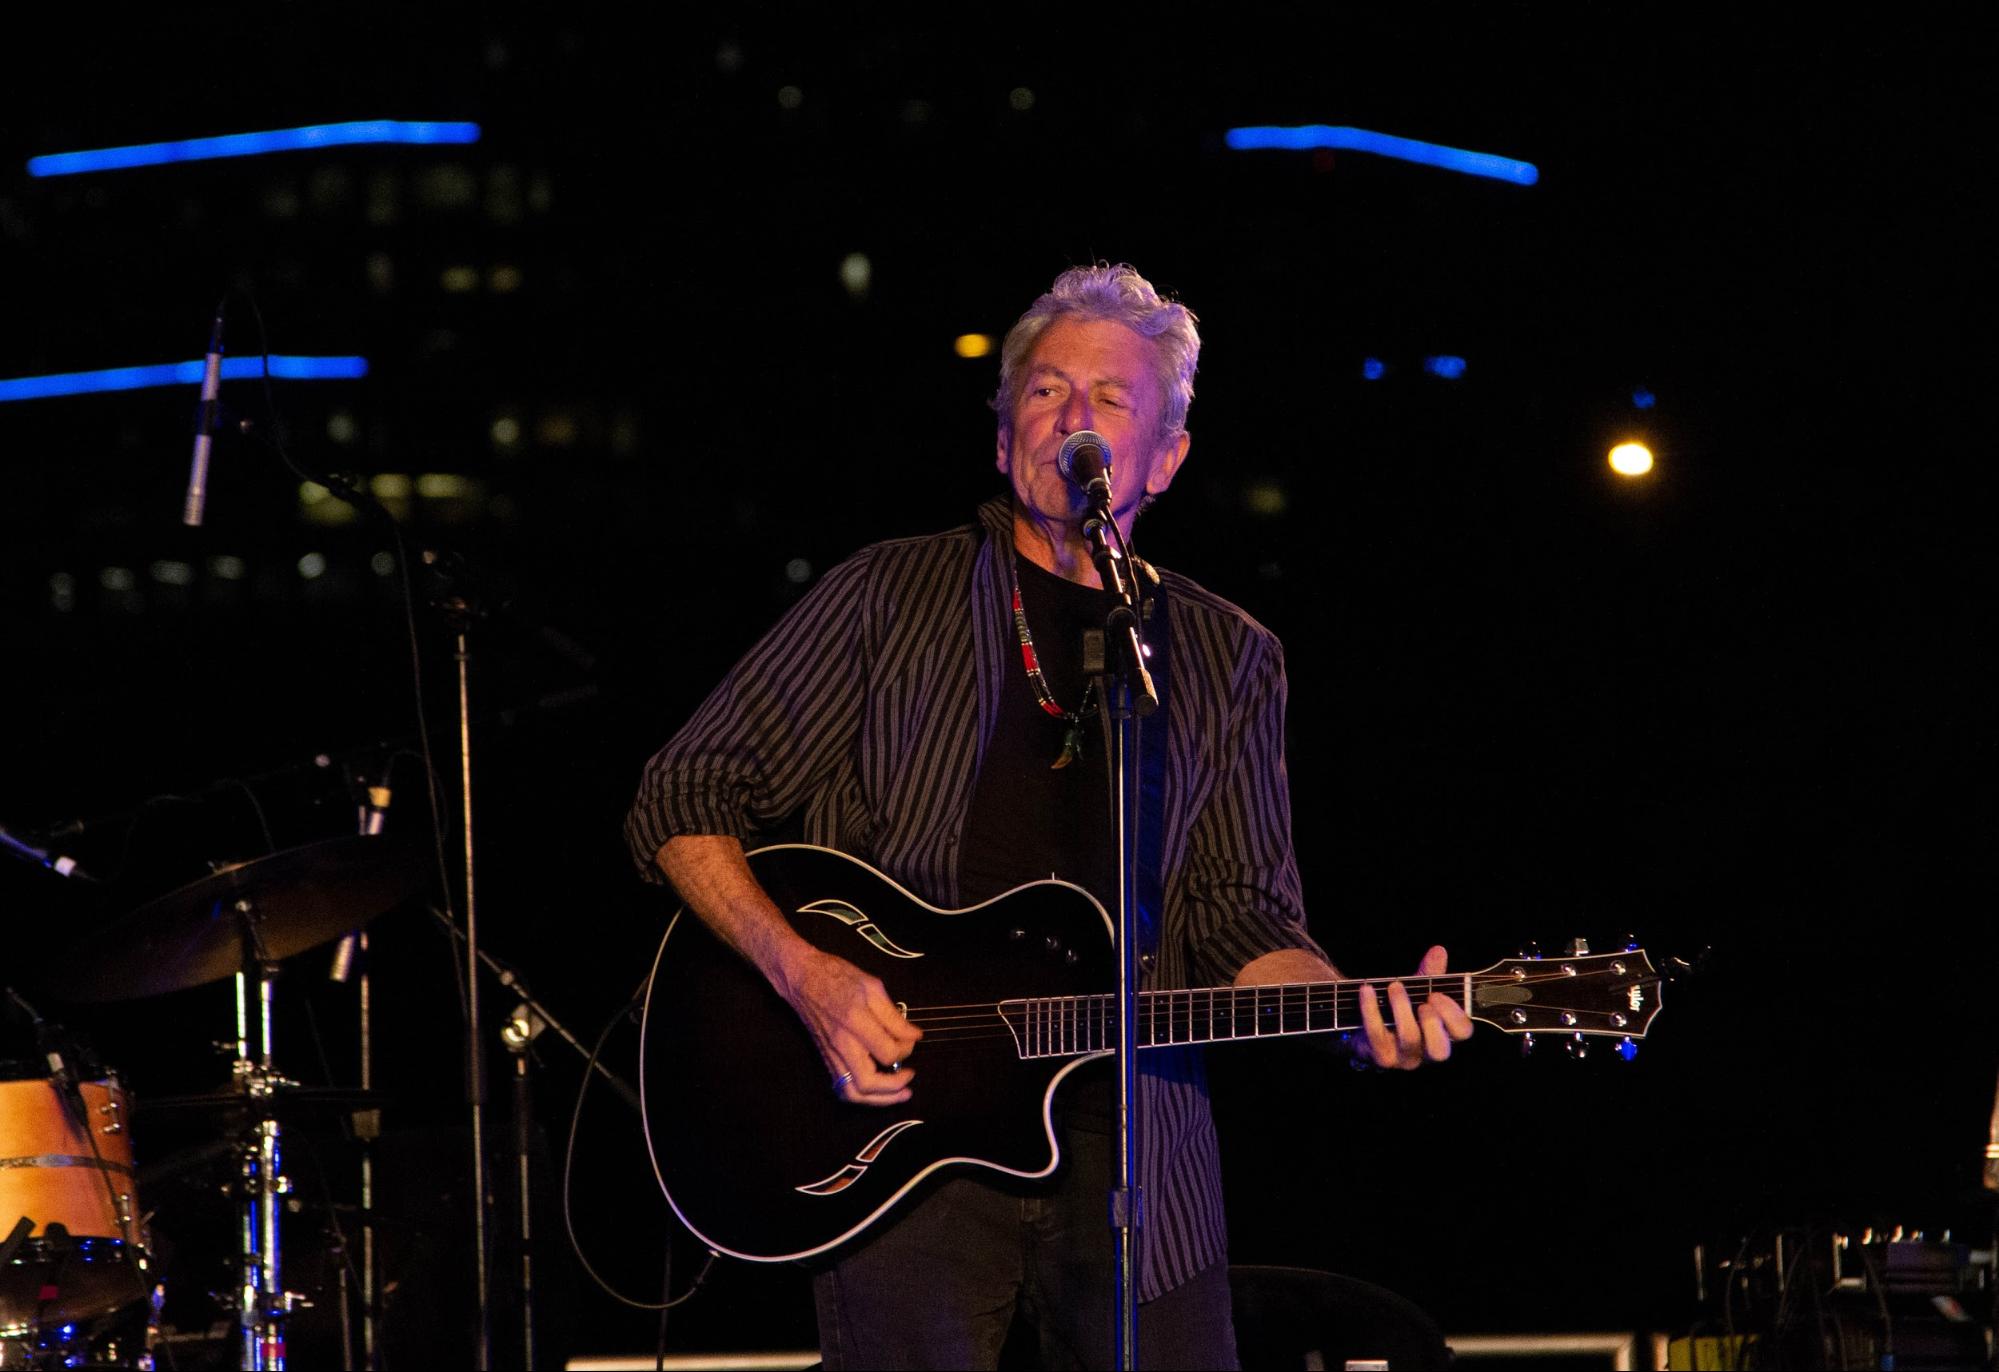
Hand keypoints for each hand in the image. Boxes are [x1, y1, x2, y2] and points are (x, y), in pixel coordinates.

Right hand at [773, 944, 922, 1104]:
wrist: (802, 978)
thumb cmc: (838, 977)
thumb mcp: (872, 987)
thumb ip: (893, 1016)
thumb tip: (914, 1036)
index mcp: (855, 1021)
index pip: (887, 1052)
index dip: (906, 1050)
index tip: (912, 1040)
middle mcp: (841, 1044)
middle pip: (867, 1082)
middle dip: (893, 1088)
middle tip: (910, 1077)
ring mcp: (831, 1054)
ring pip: (852, 1093)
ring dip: (878, 1100)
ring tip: (898, 1094)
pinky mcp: (826, 1059)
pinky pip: (842, 1088)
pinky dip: (862, 1096)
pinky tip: (877, 1091)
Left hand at [1355, 945, 1474, 1069]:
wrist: (1363, 1030)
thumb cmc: (1400, 1010)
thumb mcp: (1417, 991)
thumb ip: (1429, 973)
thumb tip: (1438, 951)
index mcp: (1443, 1035)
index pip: (1462, 1032)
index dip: (1453, 1013)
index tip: (1436, 994)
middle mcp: (1427, 1053)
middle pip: (1440, 1051)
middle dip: (1432, 1022)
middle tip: (1423, 1001)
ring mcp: (1403, 1058)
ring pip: (1409, 1038)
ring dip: (1402, 1007)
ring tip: (1394, 986)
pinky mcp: (1379, 1056)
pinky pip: (1376, 1034)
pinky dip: (1371, 1008)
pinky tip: (1366, 989)